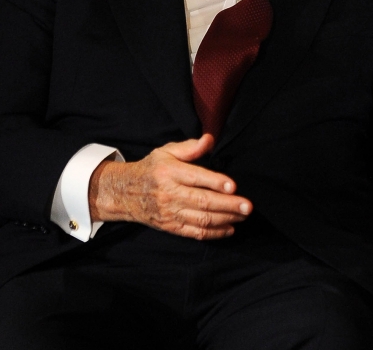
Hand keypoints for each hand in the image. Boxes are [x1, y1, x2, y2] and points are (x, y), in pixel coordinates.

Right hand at [89, 134, 251, 239]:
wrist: (125, 193)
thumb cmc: (152, 169)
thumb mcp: (167, 151)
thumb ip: (190, 147)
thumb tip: (210, 139)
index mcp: (169, 173)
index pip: (196, 178)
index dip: (216, 182)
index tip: (234, 186)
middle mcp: (169, 194)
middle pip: (202, 201)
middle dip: (228, 205)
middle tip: (248, 206)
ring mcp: (170, 213)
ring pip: (201, 219)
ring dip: (225, 219)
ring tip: (243, 216)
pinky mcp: (171, 227)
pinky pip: (194, 232)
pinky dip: (214, 233)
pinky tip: (230, 229)